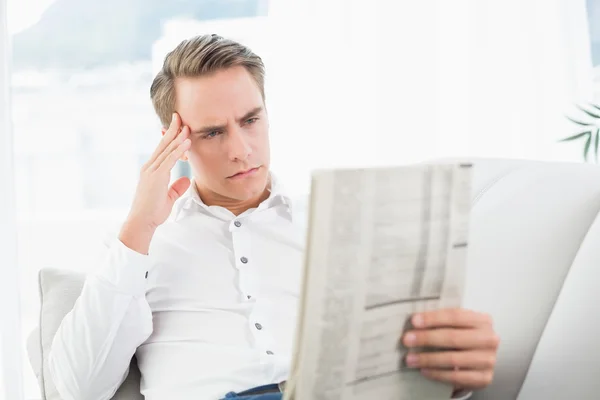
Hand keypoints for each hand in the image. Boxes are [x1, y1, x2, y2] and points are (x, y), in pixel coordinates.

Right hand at [119, 113, 191, 253]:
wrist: (141, 222)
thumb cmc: (152, 212)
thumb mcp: (168, 198)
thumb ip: (177, 187)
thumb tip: (187, 180)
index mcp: (151, 170)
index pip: (162, 149)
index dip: (170, 137)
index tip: (178, 126)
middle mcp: (150, 167)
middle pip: (163, 144)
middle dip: (172, 130)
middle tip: (180, 116)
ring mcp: (152, 171)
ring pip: (167, 150)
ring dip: (178, 137)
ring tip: (187, 126)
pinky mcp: (156, 177)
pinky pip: (169, 160)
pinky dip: (179, 150)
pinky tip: (186, 143)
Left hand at [401, 308, 499, 391]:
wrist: (479, 359)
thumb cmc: (463, 337)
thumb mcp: (458, 325)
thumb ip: (442, 321)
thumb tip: (414, 320)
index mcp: (483, 320)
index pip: (455, 316)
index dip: (433, 318)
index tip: (414, 321)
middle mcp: (489, 339)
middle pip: (453, 337)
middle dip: (427, 338)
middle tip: (407, 340)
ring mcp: (488, 360)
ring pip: (453, 359)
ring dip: (428, 359)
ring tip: (410, 358)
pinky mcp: (484, 378)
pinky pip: (457, 377)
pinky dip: (437, 374)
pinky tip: (424, 371)